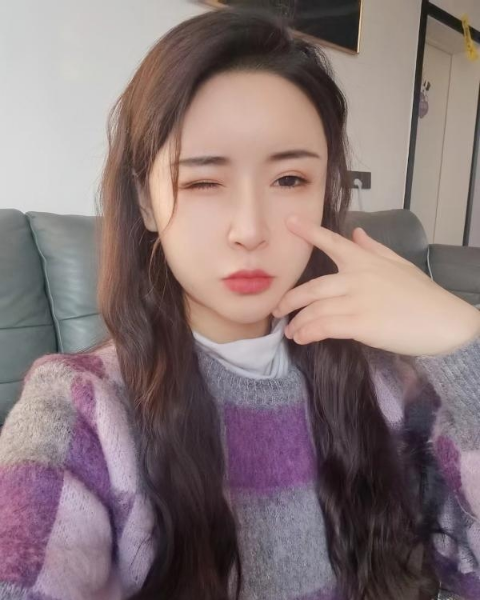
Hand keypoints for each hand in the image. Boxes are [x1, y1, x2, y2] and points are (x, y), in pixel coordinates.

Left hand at [272, 214, 479, 356]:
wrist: (445, 322)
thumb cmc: (422, 295)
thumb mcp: (399, 264)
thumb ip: (374, 248)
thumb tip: (356, 232)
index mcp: (365, 261)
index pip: (332, 242)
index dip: (309, 231)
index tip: (288, 221)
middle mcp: (357, 277)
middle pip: (312, 287)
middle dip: (290, 300)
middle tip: (278, 310)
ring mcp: (358, 300)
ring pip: (314, 309)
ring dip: (298, 323)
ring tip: (291, 332)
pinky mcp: (361, 324)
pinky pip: (325, 326)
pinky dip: (309, 332)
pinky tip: (303, 339)